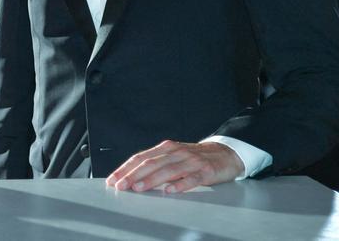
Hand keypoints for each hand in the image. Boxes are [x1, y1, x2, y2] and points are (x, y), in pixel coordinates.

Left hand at [106, 140, 243, 193]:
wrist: (225, 153)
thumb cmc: (194, 158)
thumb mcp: (173, 157)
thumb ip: (156, 165)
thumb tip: (132, 177)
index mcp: (165, 148)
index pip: (140, 158)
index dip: (125, 168)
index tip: (113, 178)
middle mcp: (176, 152)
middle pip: (150, 163)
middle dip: (133, 175)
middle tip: (121, 185)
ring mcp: (191, 161)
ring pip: (167, 170)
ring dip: (151, 180)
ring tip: (138, 188)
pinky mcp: (205, 171)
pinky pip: (191, 178)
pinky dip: (180, 184)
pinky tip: (170, 190)